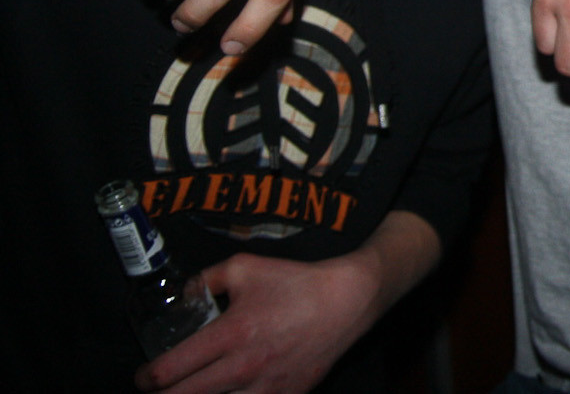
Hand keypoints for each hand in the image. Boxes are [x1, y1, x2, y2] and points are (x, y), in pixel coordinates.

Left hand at [133, 252, 378, 393]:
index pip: (170, 371)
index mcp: (229, 334)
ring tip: (191, 393)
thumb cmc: (294, 282)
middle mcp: (243, 367)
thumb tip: (184, 296)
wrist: (346, 301)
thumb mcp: (245, 267)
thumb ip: (206, 280)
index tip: (144, 378)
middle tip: (157, 392)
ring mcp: (265, 388)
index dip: (147, 379)